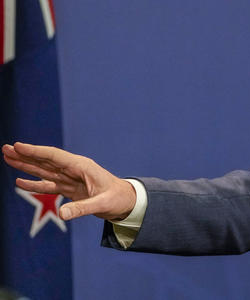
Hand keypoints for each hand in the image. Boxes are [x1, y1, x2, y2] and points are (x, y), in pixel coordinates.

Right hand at [2, 142, 135, 220]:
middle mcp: (74, 170)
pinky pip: (48, 185)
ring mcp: (70, 179)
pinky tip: (20, 182)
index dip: (35, 151)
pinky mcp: (69, 189)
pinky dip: (34, 184)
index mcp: (82, 166)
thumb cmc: (117, 199)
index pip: (54, 156)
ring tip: (8, 158)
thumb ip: (82, 208)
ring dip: (26, 166)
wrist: (126, 202)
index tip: (18, 146)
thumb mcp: (102, 204)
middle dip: (25, 155)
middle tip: (5, 148)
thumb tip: (61, 215)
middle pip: (45, 160)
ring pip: (44, 171)